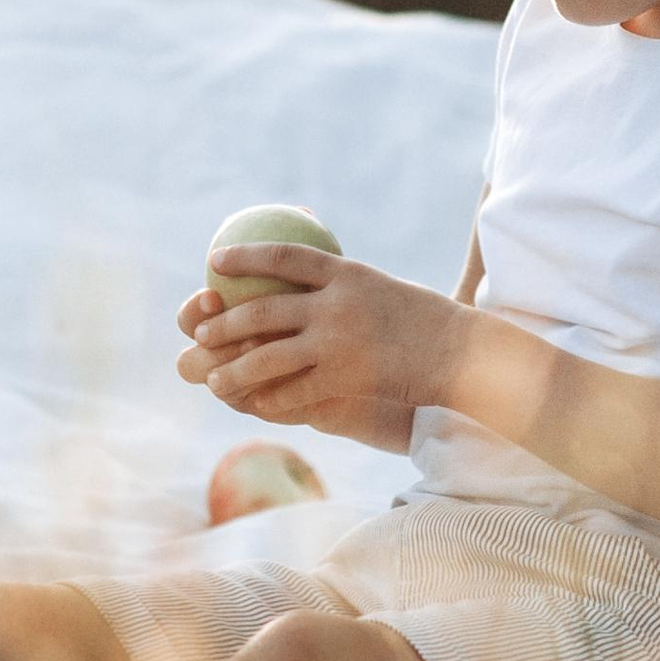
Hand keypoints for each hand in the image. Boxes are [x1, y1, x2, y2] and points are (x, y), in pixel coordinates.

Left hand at [172, 246, 462, 454]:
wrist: (458, 354)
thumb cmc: (420, 321)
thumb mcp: (379, 287)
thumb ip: (339, 283)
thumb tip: (299, 274)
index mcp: (345, 272)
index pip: (283, 256)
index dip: (244, 257)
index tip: (215, 260)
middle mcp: (336, 303)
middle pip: (261, 309)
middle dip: (222, 323)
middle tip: (201, 334)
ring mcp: (338, 342)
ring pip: (267, 357)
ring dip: (234, 370)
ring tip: (215, 379)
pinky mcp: (344, 379)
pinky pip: (293, 392)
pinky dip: (269, 399)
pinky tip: (255, 404)